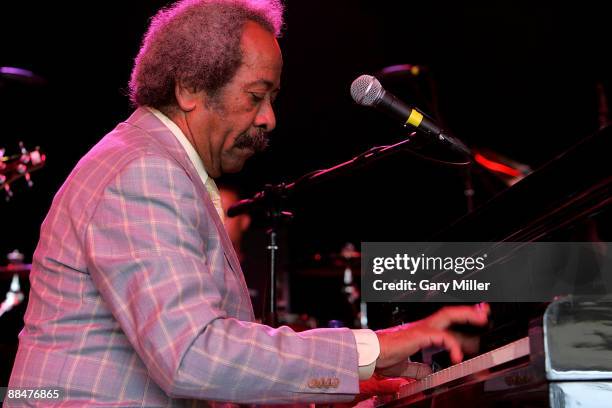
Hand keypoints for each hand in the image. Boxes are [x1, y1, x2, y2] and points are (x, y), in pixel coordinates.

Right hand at [375, 303, 489, 368]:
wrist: (371, 353)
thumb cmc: (382, 355)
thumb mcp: (404, 364)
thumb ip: (417, 367)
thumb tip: (426, 372)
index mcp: (420, 332)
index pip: (445, 326)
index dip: (461, 326)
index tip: (475, 327)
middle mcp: (423, 326)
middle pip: (450, 313)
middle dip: (469, 312)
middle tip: (485, 313)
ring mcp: (422, 328)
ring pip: (449, 316)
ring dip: (467, 317)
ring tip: (482, 320)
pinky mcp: (420, 334)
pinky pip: (442, 336)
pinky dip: (453, 345)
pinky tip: (457, 356)